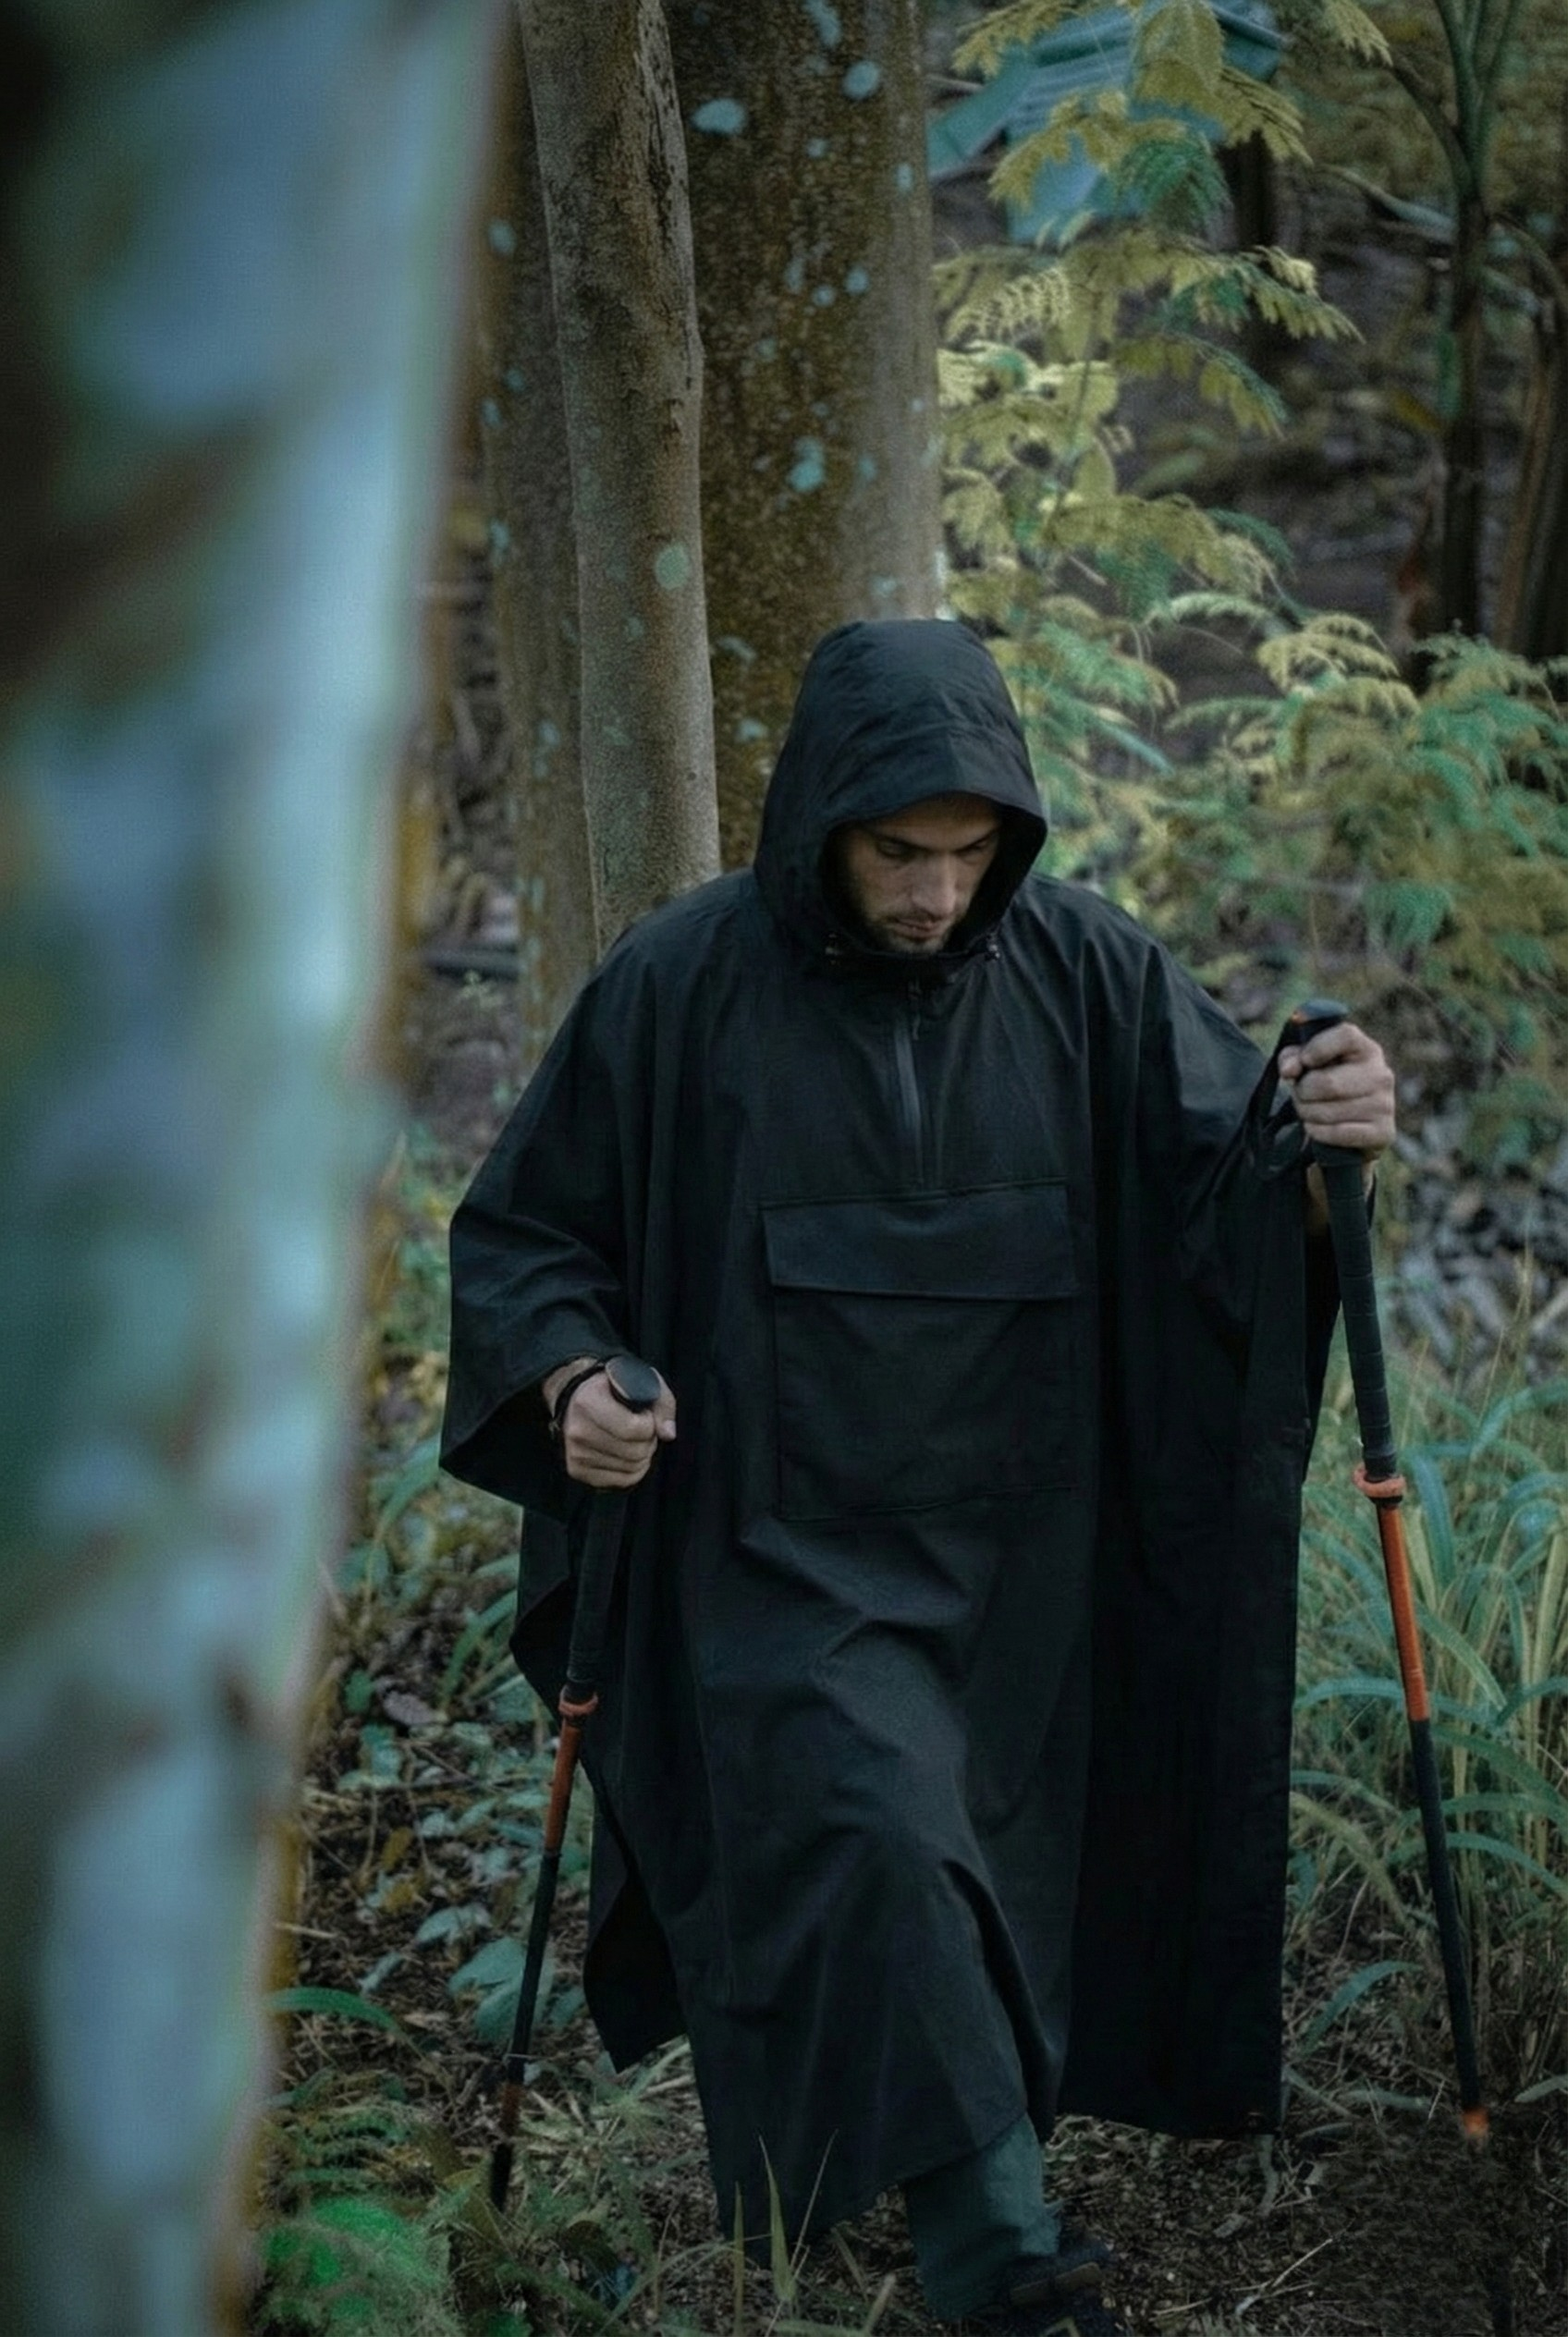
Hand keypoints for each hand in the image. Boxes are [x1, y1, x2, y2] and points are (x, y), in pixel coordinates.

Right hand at [542, 1356, 676, 1487]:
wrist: (577, 1399)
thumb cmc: (614, 1390)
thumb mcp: (640, 1382)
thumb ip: (661, 1404)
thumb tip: (668, 1434)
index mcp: (588, 1401)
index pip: (632, 1429)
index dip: (650, 1424)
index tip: (645, 1414)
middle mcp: (577, 1430)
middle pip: (634, 1452)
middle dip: (648, 1441)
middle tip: (643, 1429)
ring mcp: (575, 1453)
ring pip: (631, 1468)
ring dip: (643, 1456)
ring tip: (635, 1440)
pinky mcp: (577, 1470)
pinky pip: (621, 1481)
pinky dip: (634, 1470)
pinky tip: (630, 1455)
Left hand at [1277, 1022, 1394, 1230]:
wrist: (1342, 1144)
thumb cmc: (1321, 1098)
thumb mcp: (1305, 1074)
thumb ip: (1293, 1062)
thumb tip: (1289, 1067)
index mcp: (1364, 1050)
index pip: (1346, 1035)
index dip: (1317, 1049)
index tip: (1298, 1065)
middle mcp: (1382, 1074)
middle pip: (1329, 1079)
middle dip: (1303, 1093)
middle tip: (1299, 1100)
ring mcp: (1386, 1105)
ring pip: (1331, 1108)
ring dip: (1310, 1116)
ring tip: (1309, 1118)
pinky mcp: (1384, 1135)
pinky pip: (1343, 1132)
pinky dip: (1322, 1134)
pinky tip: (1318, 1135)